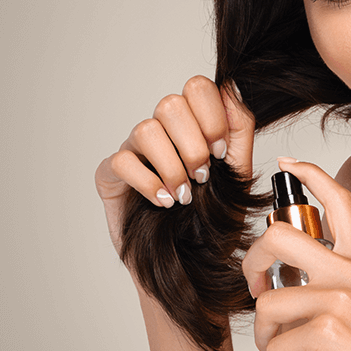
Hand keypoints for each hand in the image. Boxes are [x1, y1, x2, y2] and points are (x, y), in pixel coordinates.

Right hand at [93, 76, 254, 257]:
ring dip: (172, 167)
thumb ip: (239, 128)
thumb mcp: (238, 171)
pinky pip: (122, 161)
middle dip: (193, 145)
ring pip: (146, 130)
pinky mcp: (111, 176)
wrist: (194, 263)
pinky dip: (148, 184)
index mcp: (193, 124)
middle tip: (202, 177)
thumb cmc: (214, 219)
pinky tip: (163, 202)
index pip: (197, 87)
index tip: (220, 152)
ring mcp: (134, 151)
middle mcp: (162, 132)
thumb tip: (232, 88)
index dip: (212, 117)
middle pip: (170, 104)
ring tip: (184, 195)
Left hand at [242, 159, 350, 350]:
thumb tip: (286, 281)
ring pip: (267, 300)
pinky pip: (275, 345)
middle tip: (256, 288)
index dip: (309, 174)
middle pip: (278, 236)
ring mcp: (342, 300)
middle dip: (250, 262)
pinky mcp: (329, 333)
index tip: (287, 164)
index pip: (339, 200)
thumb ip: (340, 286)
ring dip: (261, 335)